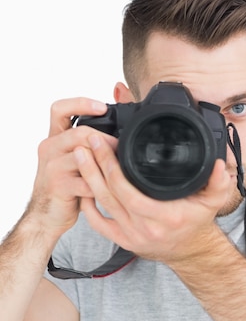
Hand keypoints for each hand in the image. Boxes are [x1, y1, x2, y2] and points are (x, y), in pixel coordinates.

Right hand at [28, 98, 115, 238]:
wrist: (48, 215)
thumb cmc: (67, 187)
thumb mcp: (76, 161)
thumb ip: (90, 144)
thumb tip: (121, 130)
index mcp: (54, 138)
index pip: (60, 109)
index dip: (81, 104)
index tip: (102, 107)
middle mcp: (49, 148)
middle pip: (80, 132)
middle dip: (106, 140)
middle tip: (122, 148)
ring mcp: (52, 167)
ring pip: (84, 155)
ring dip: (106, 161)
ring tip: (119, 168)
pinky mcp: (59, 186)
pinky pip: (87, 181)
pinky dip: (102, 185)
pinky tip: (111, 190)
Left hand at [73, 132, 232, 262]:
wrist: (191, 251)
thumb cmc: (197, 222)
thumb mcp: (213, 201)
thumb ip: (219, 182)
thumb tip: (220, 165)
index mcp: (164, 216)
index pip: (128, 190)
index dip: (111, 166)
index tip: (104, 143)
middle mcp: (145, 228)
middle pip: (109, 194)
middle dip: (94, 165)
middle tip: (86, 142)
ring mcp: (132, 236)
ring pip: (101, 206)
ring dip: (88, 179)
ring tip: (80, 155)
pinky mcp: (123, 242)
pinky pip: (99, 225)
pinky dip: (88, 206)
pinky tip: (83, 187)